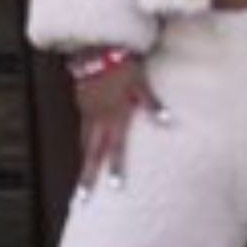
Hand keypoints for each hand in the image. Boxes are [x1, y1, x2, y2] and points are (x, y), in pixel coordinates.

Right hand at [71, 54, 167, 194]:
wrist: (97, 46)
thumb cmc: (125, 64)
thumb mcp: (141, 82)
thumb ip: (151, 103)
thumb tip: (166, 120)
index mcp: (115, 116)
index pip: (115, 148)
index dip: (115, 168)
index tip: (114, 189)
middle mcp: (98, 119)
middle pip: (91, 153)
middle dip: (87, 177)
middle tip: (81, 199)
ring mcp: (86, 111)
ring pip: (83, 142)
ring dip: (83, 161)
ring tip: (82, 179)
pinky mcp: (80, 102)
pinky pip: (81, 126)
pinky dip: (83, 139)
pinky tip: (85, 145)